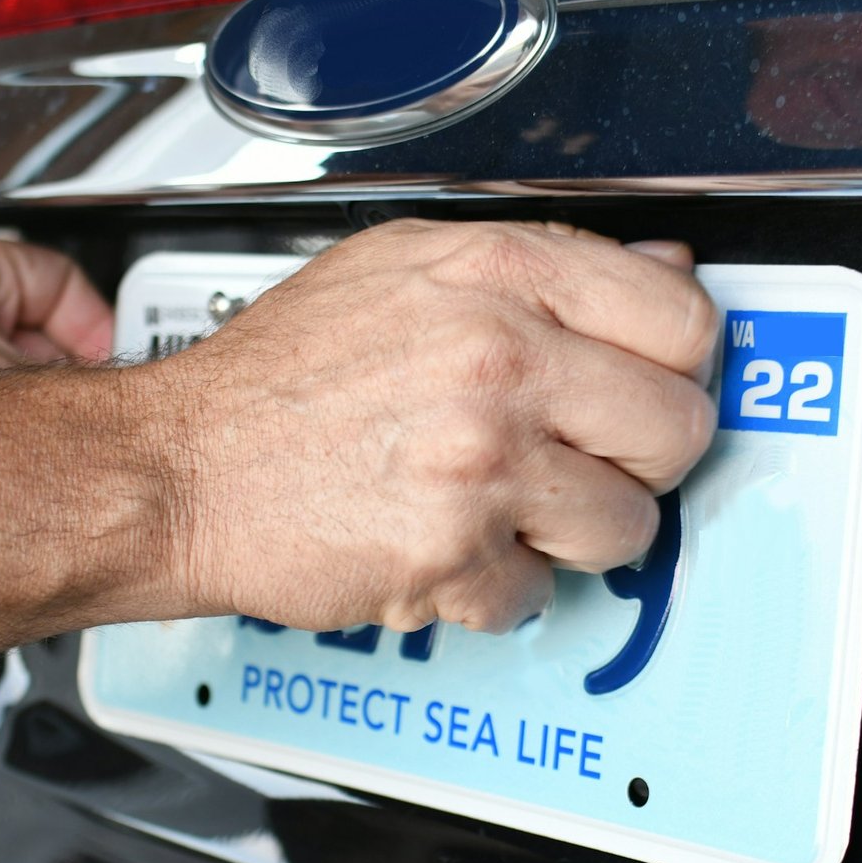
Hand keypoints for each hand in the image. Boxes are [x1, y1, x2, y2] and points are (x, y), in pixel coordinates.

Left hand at [0, 232, 112, 392]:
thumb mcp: (7, 388)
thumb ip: (71, 388)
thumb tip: (115, 404)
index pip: (64, 281)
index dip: (95, 331)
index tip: (108, 371)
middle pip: (36, 323)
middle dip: (60, 370)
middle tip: (80, 405)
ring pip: (4, 358)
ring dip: (24, 397)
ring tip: (27, 430)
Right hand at [157, 220, 716, 633]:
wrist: (179, 466)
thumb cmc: (277, 377)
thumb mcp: (402, 269)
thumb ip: (538, 266)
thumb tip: (658, 273)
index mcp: (496, 273)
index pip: (682, 320)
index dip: (677, 365)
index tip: (653, 385)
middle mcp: (499, 359)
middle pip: (678, 431)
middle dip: (640, 459)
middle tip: (587, 458)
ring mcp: (481, 462)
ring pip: (627, 528)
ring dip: (575, 533)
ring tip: (510, 509)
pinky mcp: (452, 555)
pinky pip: (536, 596)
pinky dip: (493, 588)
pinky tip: (445, 545)